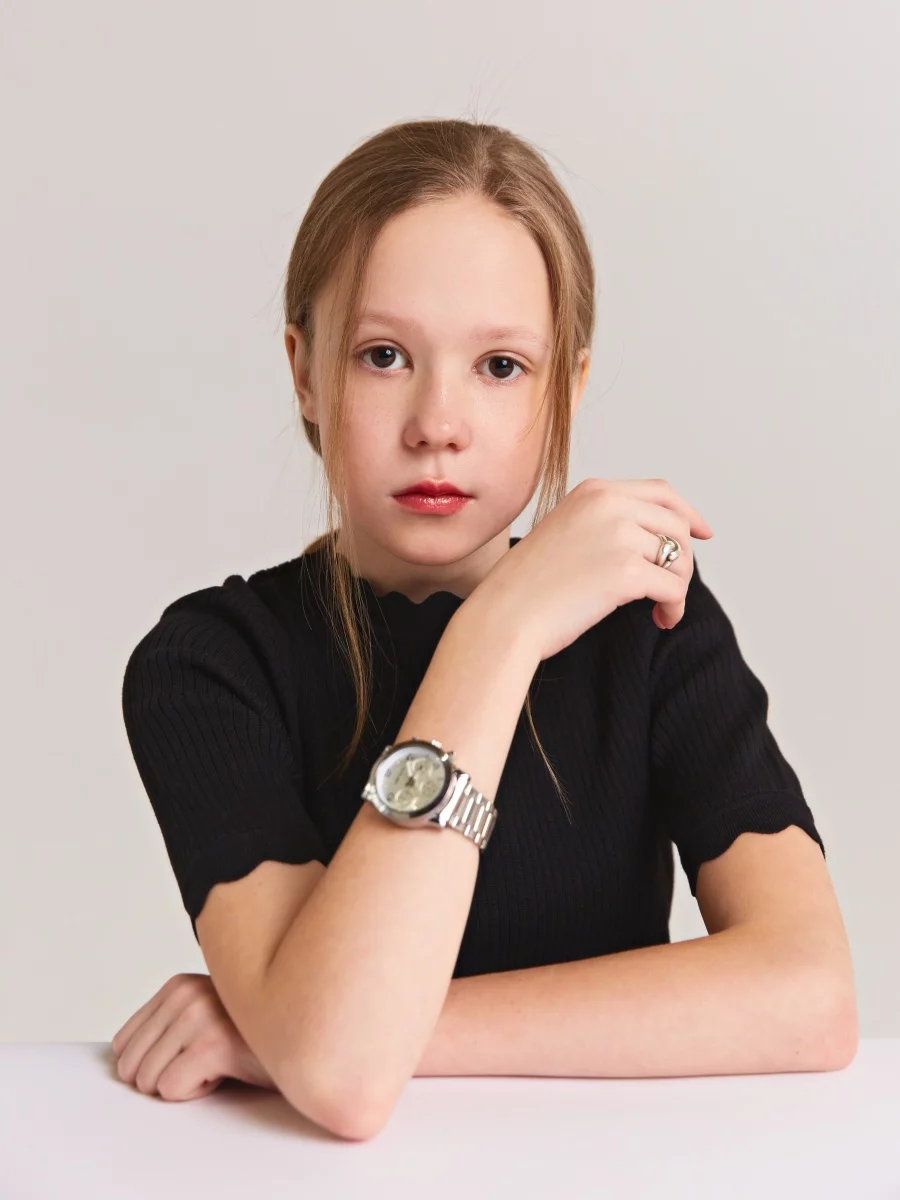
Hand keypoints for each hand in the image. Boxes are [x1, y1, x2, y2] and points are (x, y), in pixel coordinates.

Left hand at [111, 972, 273, 1100]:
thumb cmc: (249, 1036)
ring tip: (217, 1062)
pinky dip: (197, 1091)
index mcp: (177, 986)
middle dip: (163, 1075)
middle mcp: (185, 995)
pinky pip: (172, 1090)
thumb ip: (166, 1025)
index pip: (122, 1044)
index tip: (188, 1053)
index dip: (153, 1061)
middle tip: (202, 1060)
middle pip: (130, 1066)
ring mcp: (198, 1017)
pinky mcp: (212, 1044)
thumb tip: (118, 1059)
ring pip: (148, 1081)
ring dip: (183, 1083)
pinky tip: (225, 1071)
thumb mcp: (202, 1016)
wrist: (302, 1037)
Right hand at [475, 477, 714, 661]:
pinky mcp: (626, 571)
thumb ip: (605, 524)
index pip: (660, 492)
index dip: (688, 514)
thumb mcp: (565, 533)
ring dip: (678, 588)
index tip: (703, 535)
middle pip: (677, 526)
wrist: (504, 615)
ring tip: (662, 610)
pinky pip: (674, 588)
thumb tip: (658, 541)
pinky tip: (661, 620)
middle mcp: (609, 504)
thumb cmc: (528, 586)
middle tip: (671, 590)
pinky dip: (674, 607)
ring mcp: (619, 535)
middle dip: (683, 560)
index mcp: (594, 491)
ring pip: (680, 559)